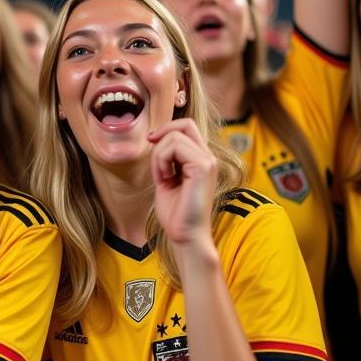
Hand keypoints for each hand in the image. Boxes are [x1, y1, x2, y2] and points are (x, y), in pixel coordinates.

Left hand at [149, 120, 217, 249]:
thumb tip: (156, 137)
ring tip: (161, 177)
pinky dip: (161, 161)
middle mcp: (208, 157)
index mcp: (201, 159)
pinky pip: (174, 147)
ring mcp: (208, 161)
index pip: (188, 126)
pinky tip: (164, 180)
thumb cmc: (176, 213)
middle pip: (183, 125)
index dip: (167, 128)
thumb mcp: (167, 178)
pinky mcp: (202, 167)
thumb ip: (166, 158)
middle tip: (156, 164)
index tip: (151, 141)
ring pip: (175, 136)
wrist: (185, 236)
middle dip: (162, 137)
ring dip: (158, 156)